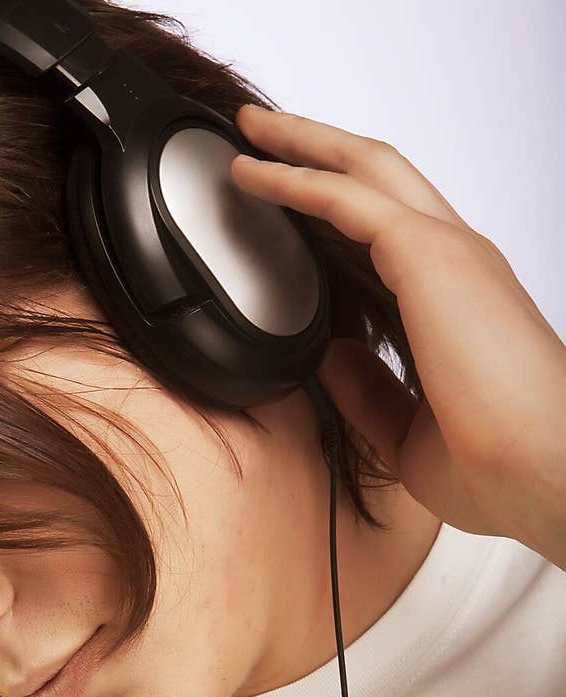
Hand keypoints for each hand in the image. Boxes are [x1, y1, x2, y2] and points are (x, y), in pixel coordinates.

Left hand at [231, 104, 565, 567]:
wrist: (541, 476)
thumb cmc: (498, 464)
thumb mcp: (405, 429)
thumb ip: (368, 388)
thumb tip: (330, 355)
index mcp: (457, 299)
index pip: (390, 229)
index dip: (338, 205)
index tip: (289, 200)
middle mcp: (457, 262)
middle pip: (377, 176)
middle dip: (316, 146)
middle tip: (260, 132)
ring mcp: (447, 251)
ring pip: (363, 168)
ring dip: (301, 145)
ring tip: (250, 131)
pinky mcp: (429, 255)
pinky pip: (345, 199)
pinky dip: (294, 180)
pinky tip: (252, 173)